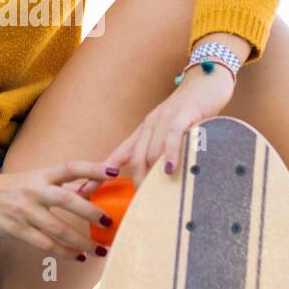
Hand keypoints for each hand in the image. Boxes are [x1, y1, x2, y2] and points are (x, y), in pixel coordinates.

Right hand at [0, 160, 121, 261]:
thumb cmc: (10, 188)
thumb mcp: (33, 178)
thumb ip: (58, 185)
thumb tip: (90, 191)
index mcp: (41, 174)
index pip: (71, 167)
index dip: (93, 168)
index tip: (115, 172)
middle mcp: (34, 191)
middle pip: (68, 200)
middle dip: (91, 212)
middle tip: (110, 223)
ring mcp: (25, 211)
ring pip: (59, 228)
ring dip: (82, 241)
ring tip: (99, 250)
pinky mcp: (17, 230)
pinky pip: (45, 244)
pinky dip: (64, 252)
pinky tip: (78, 256)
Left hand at [89, 63, 234, 188]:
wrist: (206, 82)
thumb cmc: (190, 112)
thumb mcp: (170, 134)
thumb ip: (162, 154)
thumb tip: (158, 184)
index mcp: (143, 132)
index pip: (117, 156)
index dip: (98, 175)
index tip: (82, 192)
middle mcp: (149, 126)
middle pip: (134, 158)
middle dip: (132, 182)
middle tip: (139, 206)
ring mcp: (165, 119)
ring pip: (151, 150)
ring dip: (151, 174)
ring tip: (154, 196)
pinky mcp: (184, 114)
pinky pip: (173, 135)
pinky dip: (170, 153)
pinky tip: (169, 169)